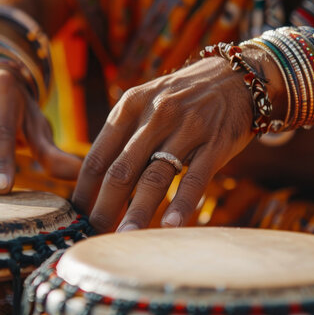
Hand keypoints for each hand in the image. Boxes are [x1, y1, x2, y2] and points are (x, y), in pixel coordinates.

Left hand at [71, 57, 258, 232]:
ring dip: (138, 212)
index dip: (84, 191)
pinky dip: (182, 203)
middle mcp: (154, 115)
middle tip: (95, 234)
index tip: (77, 217)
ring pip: (154, 178)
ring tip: (125, 237)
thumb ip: (123, 136)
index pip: (97, 157)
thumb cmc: (183, 99)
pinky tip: (171, 226)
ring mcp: (186, 128)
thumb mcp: (146, 103)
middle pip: (120, 171)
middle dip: (104, 207)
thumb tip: (93, 182)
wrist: (236, 77)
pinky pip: (195, 178)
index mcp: (129, 106)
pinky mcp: (215, 142)